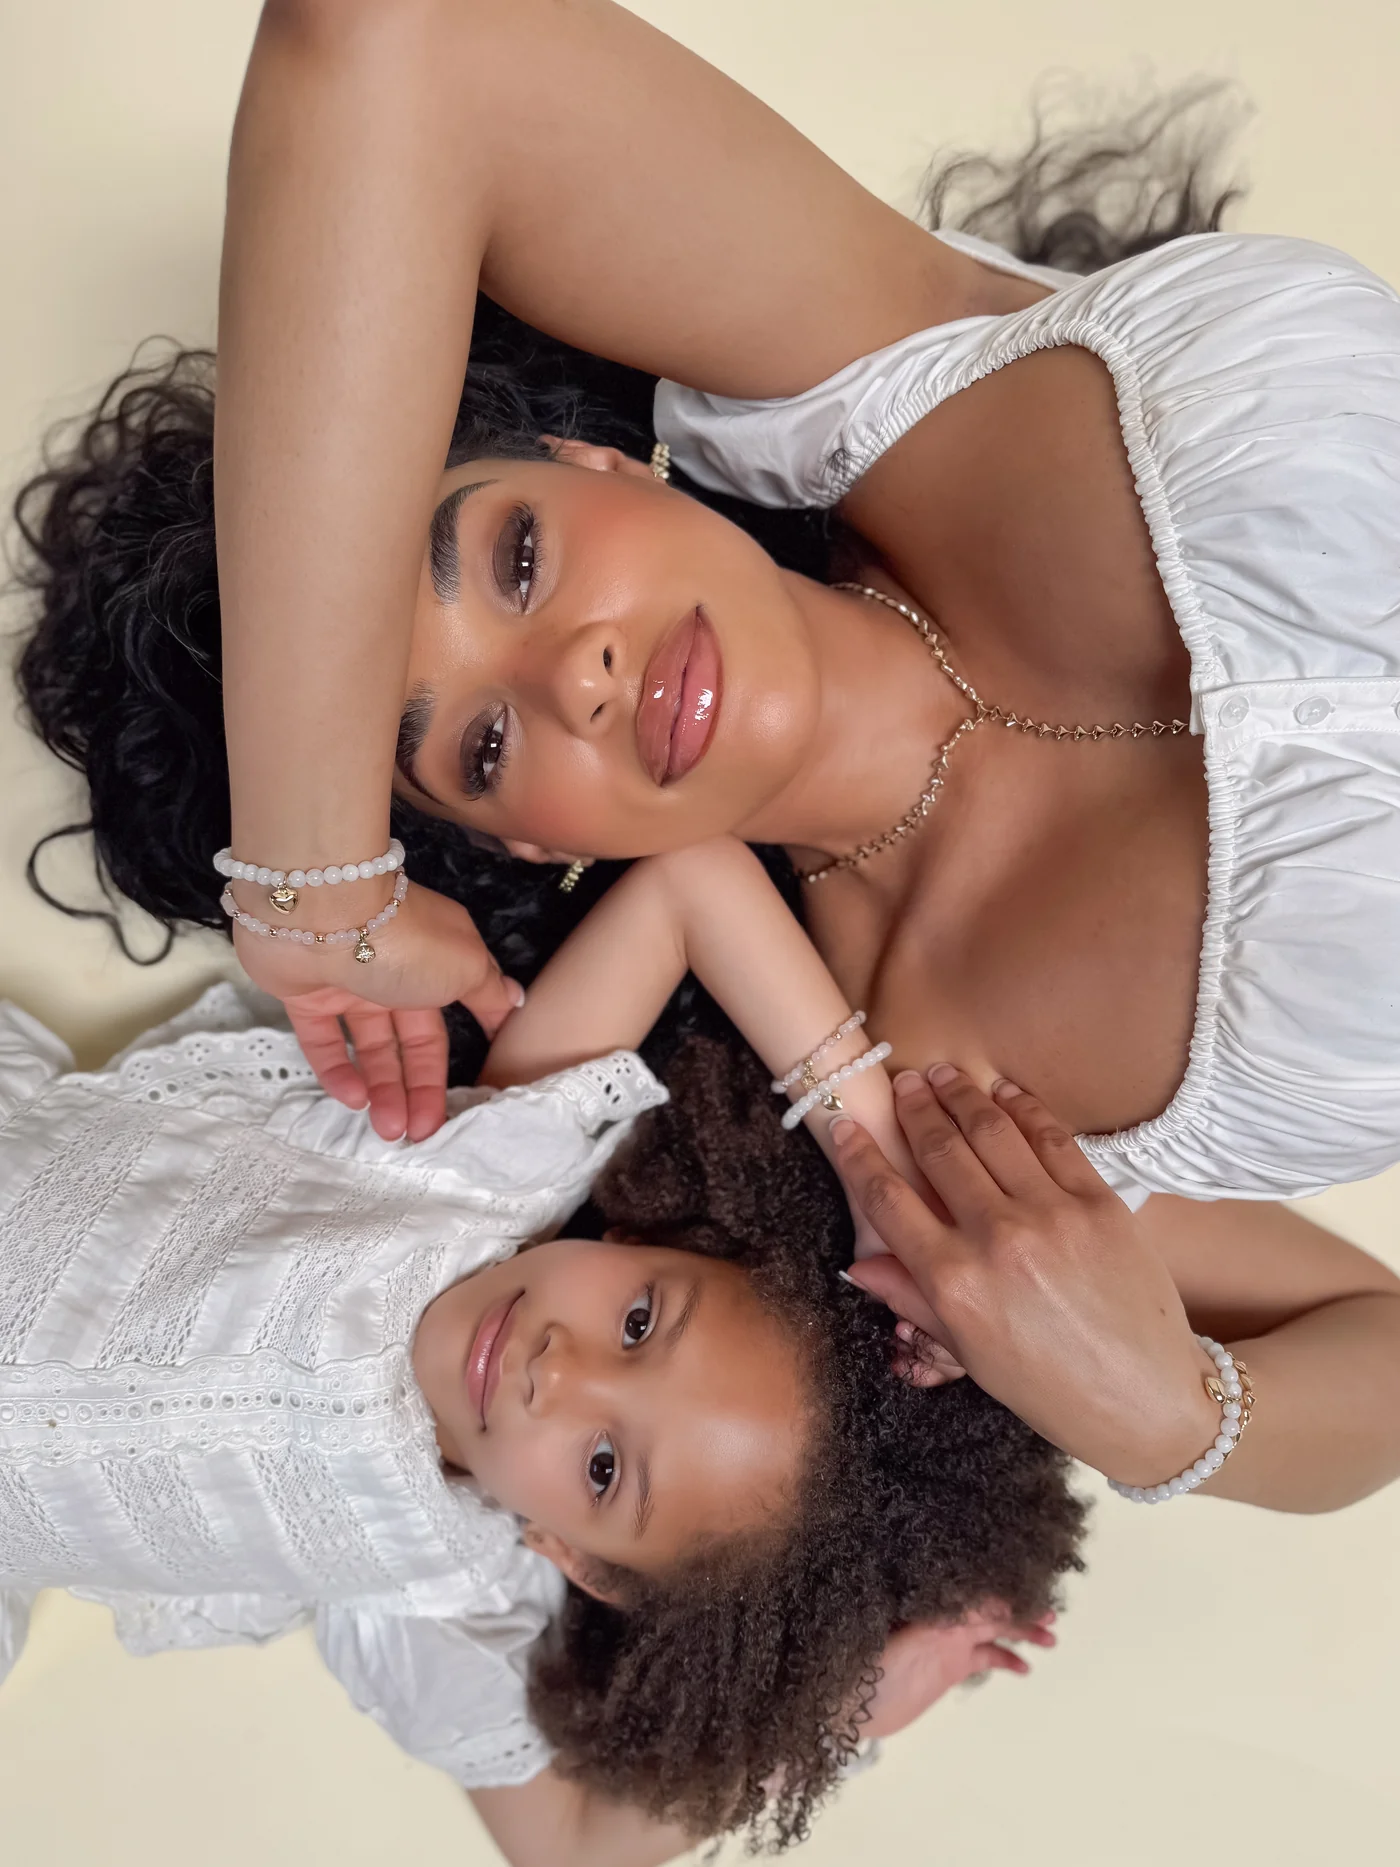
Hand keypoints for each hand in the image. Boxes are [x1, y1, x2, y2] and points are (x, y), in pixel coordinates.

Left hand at [234, 882, 522, 1140]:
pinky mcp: (305, 995)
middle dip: (418, 1088)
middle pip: (411, 1041)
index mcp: (438, 961)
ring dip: (382, 1088)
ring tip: (389, 1130)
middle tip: (420, 1135)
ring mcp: (349, 983)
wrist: (322, 913)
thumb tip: (515, 1002)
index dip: (456, 1056)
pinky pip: (324, 1040)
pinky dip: (338, 1071)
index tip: (465, 1100)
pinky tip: (353, 1101)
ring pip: (371, 1046)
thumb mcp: (466, 965)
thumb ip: (488, 992)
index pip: (451, 1017)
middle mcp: (396, 972)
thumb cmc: (407, 940)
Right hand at [835, 1068, 1219, 1484]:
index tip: (844, 1127)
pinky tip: (1003, 1094)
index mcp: (955, 1284)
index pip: (888, 1200)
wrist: (1144, 1400)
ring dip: (961, 1095)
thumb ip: (913, 1298)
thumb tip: (860, 1264)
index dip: (860, 1156)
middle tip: (901, 1083)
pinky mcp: (1099, 1202)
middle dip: (913, 1109)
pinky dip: (1022, 1108)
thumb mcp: (968, 1354)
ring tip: (942, 1074)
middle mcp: (997, 1240)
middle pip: (939, 1151)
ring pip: (991, 1131)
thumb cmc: (1050, 1389)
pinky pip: (1052, 1139)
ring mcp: (1051, 1215)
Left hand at [863, 1607, 1056, 1738]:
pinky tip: (1025, 1667)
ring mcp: (947, 1643)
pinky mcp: (949, 1666)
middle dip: (1020, 1608)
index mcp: (931, 1608)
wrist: (851, 1708)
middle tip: (1051, 1613)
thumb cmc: (866, 1670)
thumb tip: (973, 1604)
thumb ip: (940, 1627)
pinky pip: (984, 1657)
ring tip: (1051, 1638)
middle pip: (989, 1608)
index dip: (1001, 1589)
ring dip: (1021, 1631)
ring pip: (992, 1631)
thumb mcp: (906, 1646)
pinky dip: (1005, 1659)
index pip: (974, 1592)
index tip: (1030, 1587)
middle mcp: (942, 1620)